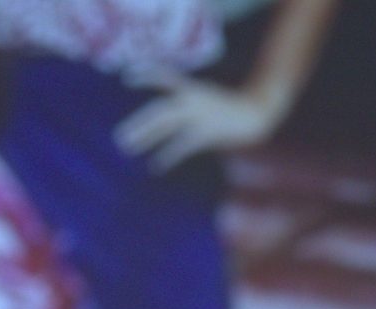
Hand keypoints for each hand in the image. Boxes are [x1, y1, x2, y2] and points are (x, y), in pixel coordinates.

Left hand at [113, 76, 279, 170]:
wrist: (256, 110)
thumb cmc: (231, 109)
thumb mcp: (207, 101)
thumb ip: (187, 109)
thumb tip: (168, 121)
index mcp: (192, 89)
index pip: (164, 76)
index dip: (145, 75)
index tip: (125, 77)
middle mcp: (193, 99)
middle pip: (159, 110)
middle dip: (138, 124)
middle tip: (119, 138)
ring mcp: (200, 115)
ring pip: (166, 124)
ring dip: (145, 136)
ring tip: (127, 147)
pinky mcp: (208, 131)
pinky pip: (183, 144)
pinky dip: (168, 155)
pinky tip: (156, 166)